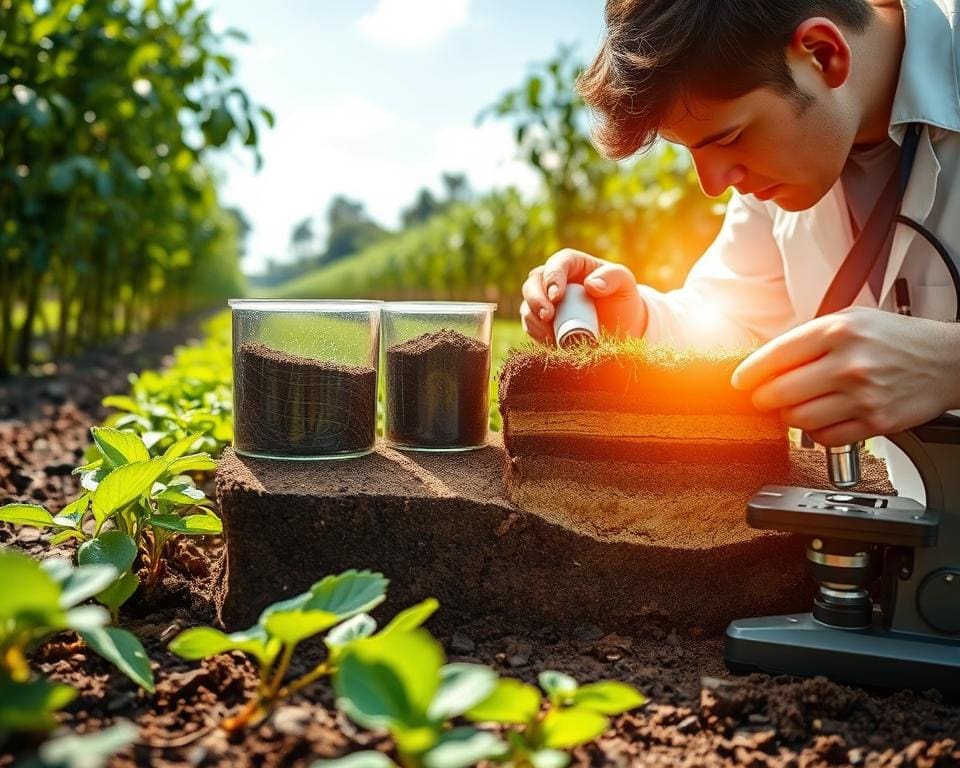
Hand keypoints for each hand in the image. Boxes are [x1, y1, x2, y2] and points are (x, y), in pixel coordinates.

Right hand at [520, 248, 646, 343]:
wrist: (621, 329)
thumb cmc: (622, 300)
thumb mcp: (625, 284)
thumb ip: (613, 277)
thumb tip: (591, 285)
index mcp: (573, 264)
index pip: (557, 263)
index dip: (553, 277)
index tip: (556, 296)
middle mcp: (554, 280)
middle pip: (534, 282)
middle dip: (536, 299)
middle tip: (547, 316)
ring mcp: (546, 302)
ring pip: (527, 304)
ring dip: (533, 318)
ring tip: (549, 333)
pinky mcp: (542, 323)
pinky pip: (530, 325)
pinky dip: (535, 333)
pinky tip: (549, 340)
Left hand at [731, 307, 959, 444]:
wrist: (947, 360)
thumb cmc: (896, 338)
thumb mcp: (851, 319)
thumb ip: (810, 337)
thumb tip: (767, 361)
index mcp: (837, 331)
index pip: (775, 356)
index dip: (749, 373)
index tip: (740, 382)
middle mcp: (848, 363)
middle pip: (779, 392)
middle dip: (764, 398)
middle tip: (765, 397)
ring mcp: (861, 395)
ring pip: (798, 419)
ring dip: (790, 416)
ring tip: (797, 407)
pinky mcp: (874, 422)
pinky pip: (825, 437)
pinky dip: (816, 432)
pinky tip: (822, 419)